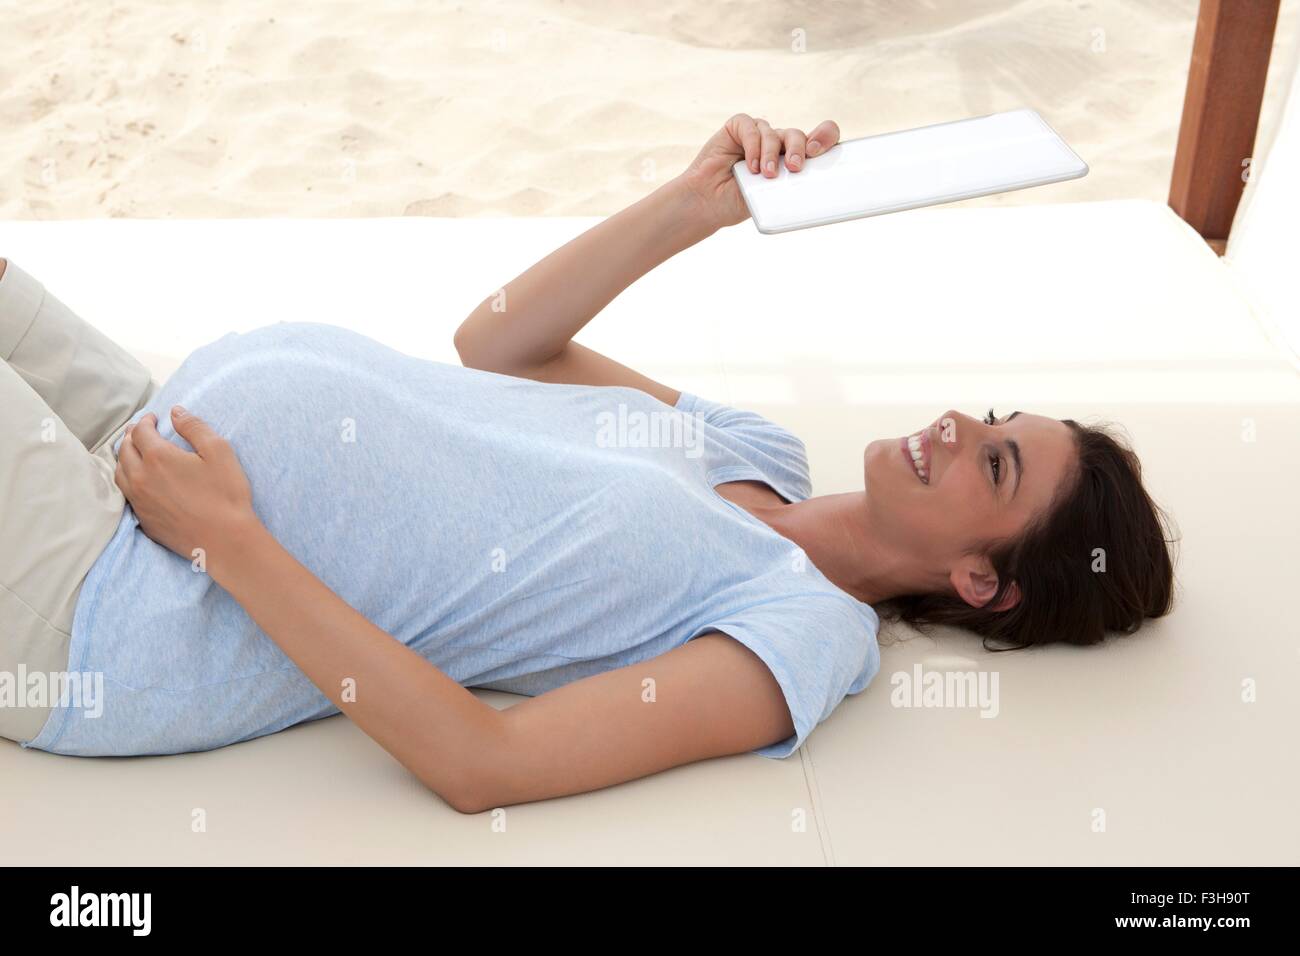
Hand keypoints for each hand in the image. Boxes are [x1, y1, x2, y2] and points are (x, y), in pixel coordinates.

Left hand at [114, 405, 258, 566]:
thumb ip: (195, 427)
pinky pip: (127, 494)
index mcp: (158, 457)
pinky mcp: (144, 520)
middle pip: (124, 450)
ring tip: (133, 452)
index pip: (141, 431)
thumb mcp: (219, 452)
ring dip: (124, 457)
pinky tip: (138, 480)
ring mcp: (139, 501)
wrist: (225, 540)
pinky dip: (127, 480)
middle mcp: (141, 478)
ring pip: (120, 472)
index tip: (154, 418)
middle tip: (140, 430)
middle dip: (131, 436)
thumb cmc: (226, 495)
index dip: (146, 420)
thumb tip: (176, 411)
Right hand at [678, 113, 840, 229]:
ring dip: (771, 154)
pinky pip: (751, 127)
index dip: (825, 138)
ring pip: (775, 132)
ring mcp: (758, 134)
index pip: (818, 140)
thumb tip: (816, 184)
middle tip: (795, 168)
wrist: (707, 203)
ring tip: (765, 175)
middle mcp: (777, 144)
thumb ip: (790, 185)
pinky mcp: (738, 128)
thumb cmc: (739, 203)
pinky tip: (750, 165)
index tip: (819, 152)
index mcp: (791, 158)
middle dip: (799, 149)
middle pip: (798, 135)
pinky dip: (752, 144)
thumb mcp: (771, 197)